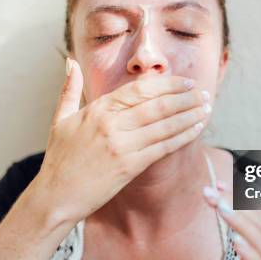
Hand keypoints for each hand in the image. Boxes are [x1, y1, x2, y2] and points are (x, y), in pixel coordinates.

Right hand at [34, 58, 210, 223]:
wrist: (55, 197)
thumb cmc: (59, 159)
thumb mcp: (60, 119)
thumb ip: (69, 89)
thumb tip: (70, 62)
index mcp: (97, 109)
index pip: (140, 89)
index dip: (168, 84)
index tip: (186, 81)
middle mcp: (111, 124)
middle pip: (158, 104)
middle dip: (185, 97)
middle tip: (203, 93)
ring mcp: (121, 145)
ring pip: (164, 124)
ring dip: (189, 115)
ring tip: (206, 108)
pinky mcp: (129, 166)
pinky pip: (163, 148)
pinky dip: (182, 137)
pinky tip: (196, 129)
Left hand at [203, 187, 260, 259]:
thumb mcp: (238, 258)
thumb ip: (235, 233)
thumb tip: (221, 204)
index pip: (258, 212)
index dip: (241, 195)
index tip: (219, 183)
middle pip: (259, 223)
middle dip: (235, 203)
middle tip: (211, 192)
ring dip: (240, 222)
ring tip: (220, 208)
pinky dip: (250, 254)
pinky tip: (235, 241)